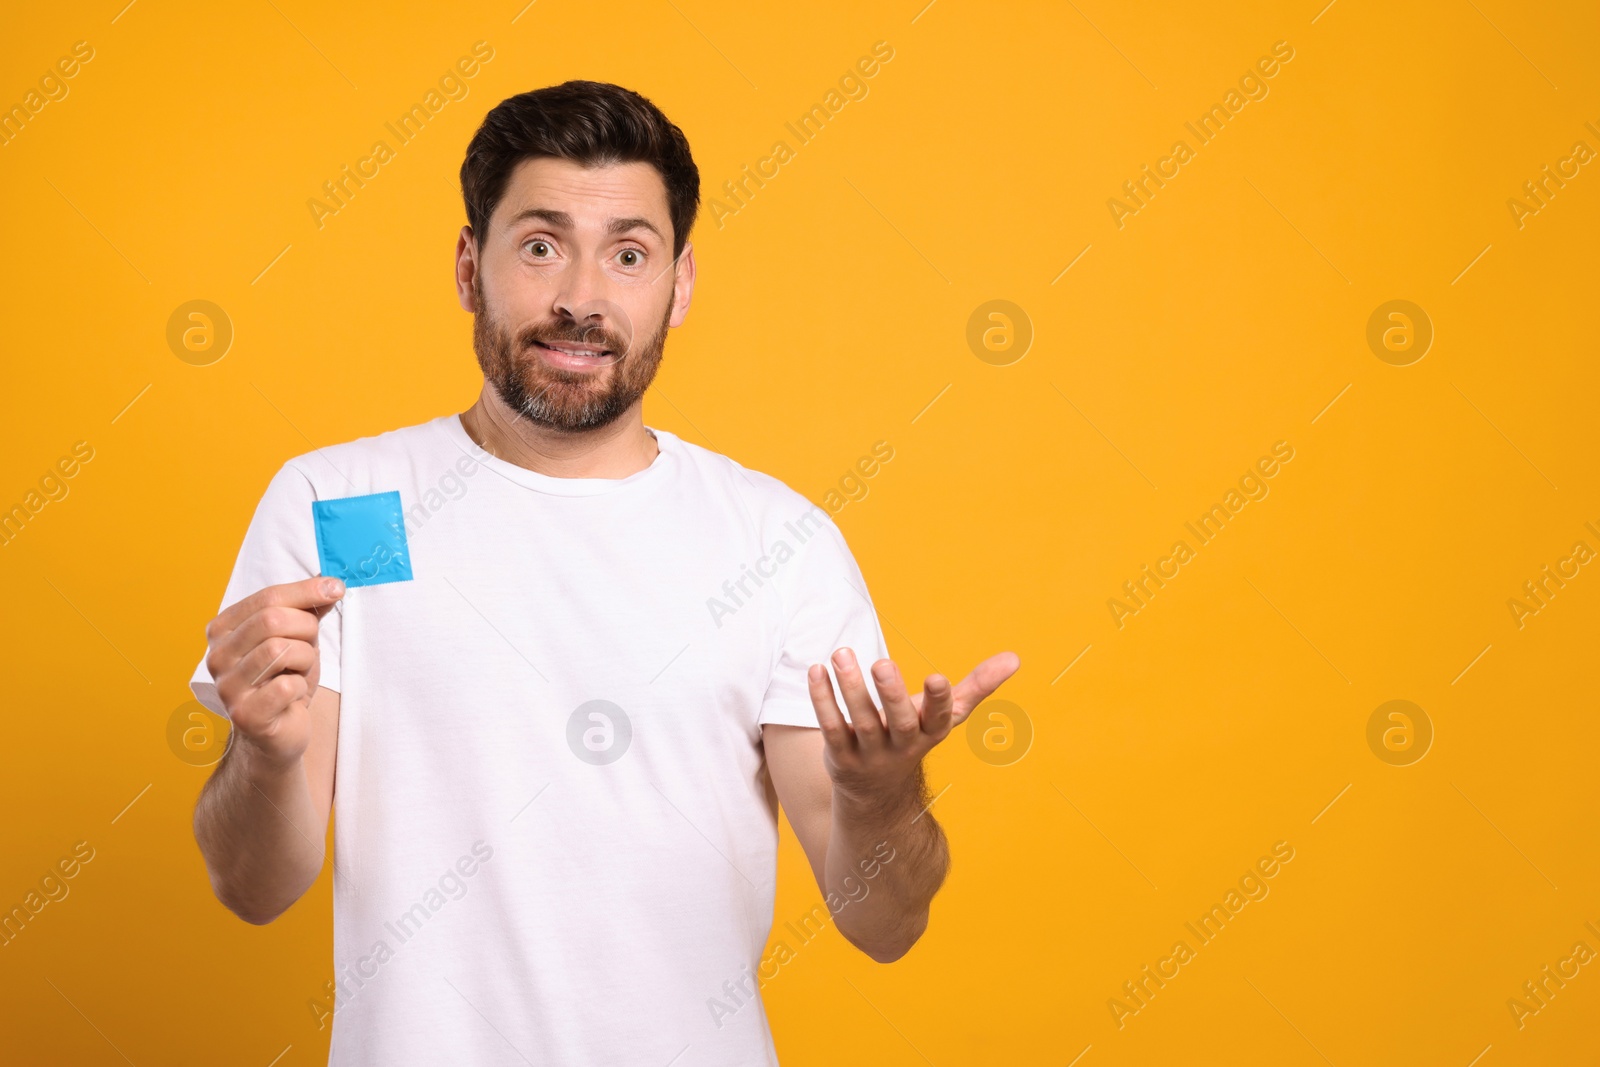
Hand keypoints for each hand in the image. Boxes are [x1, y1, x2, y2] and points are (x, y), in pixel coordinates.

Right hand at [204, 577, 344, 767]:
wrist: (279, 731)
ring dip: (305, 659)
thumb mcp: (298, 637)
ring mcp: (227, 687)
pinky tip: (293, 696)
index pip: (268, 597)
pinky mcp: (244, 715)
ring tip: (299, 671)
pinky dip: (300, 687)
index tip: (337, 588)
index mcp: (223, 629)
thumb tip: (331, 582)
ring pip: (280, 651)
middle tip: (311, 646)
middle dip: (306, 629)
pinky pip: (287, 686)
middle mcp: (217, 656)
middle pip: (272, 621)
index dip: (307, 591)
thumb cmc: (285, 679)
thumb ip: (309, 608)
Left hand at [807, 647, 1020, 802]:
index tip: (937, 677)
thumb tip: (1015, 658)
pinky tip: (816, 671)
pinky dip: (822, 700)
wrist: (878, 793)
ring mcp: (871, 755)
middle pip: (898, 722)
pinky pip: (831, 728)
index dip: (939, 700)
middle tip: (883, 663)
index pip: (939, 718)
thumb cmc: (913, 736)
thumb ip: (978, 686)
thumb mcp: (945, 715)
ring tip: (841, 654)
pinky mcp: (840, 758)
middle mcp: (902, 746)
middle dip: (891, 693)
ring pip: (861, 722)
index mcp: (930, 733)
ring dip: (850, 688)